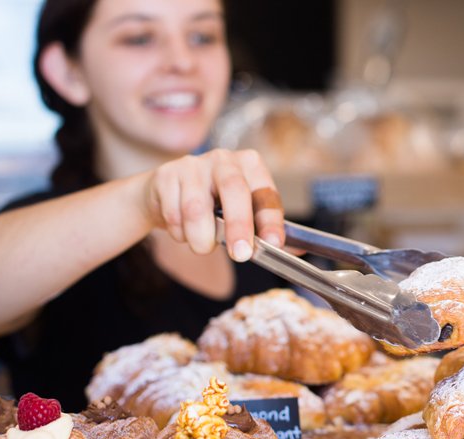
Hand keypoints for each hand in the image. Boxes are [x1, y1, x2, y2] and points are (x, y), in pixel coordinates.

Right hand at [142, 149, 284, 260]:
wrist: (166, 195)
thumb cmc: (213, 206)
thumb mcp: (243, 214)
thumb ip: (266, 231)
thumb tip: (298, 251)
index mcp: (250, 166)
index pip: (265, 194)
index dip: (271, 220)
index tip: (273, 244)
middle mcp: (224, 160)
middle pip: (234, 191)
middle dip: (238, 226)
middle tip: (241, 254)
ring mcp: (193, 164)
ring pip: (197, 209)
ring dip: (201, 238)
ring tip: (202, 244)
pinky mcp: (167, 175)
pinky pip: (174, 214)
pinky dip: (179, 233)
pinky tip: (182, 229)